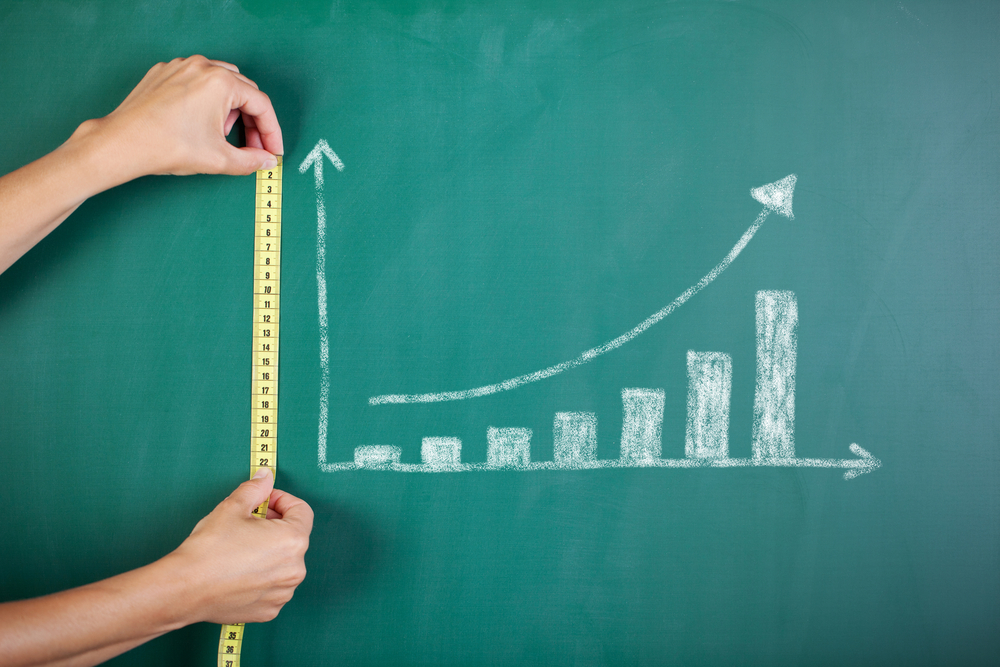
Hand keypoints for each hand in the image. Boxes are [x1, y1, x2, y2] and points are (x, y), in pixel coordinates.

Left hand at [78, 55, 283, 181]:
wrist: (123, 143)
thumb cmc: (166, 145)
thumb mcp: (219, 159)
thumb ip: (251, 161)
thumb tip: (265, 161)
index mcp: (221, 82)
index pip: (261, 105)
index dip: (272, 132)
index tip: (273, 150)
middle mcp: (203, 66)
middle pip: (244, 91)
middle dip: (252, 121)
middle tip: (253, 147)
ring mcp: (180, 66)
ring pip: (221, 84)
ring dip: (230, 110)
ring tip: (222, 135)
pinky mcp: (163, 73)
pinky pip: (196, 82)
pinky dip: (206, 101)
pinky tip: (199, 124)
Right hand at [170, 468, 313, 623]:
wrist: (184, 589)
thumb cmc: (209, 549)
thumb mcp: (232, 507)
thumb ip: (255, 489)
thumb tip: (266, 477)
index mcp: (293, 540)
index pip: (302, 511)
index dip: (282, 500)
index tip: (265, 501)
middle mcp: (296, 569)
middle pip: (293, 537)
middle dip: (274, 525)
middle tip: (248, 523)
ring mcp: (283, 592)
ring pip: (284, 562)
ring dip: (269, 552)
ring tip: (241, 549)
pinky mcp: (269, 610)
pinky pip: (273, 585)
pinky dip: (261, 576)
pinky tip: (239, 572)